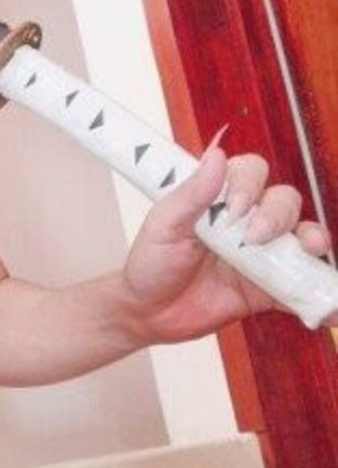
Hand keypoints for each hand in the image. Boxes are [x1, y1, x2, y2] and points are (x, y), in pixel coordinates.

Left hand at [120, 146, 334, 341]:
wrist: (148, 313)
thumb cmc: (151, 263)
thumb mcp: (163, 225)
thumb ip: (192, 194)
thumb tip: (215, 155)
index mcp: (220, 198)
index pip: (251, 172)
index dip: (250, 184)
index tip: (235, 208)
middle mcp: (247, 221)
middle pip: (283, 201)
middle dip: (277, 214)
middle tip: (255, 237)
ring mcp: (262, 253)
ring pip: (300, 236)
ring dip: (311, 239)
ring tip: (311, 249)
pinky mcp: (268, 287)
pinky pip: (299, 284)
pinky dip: (315, 287)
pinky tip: (323, 295)